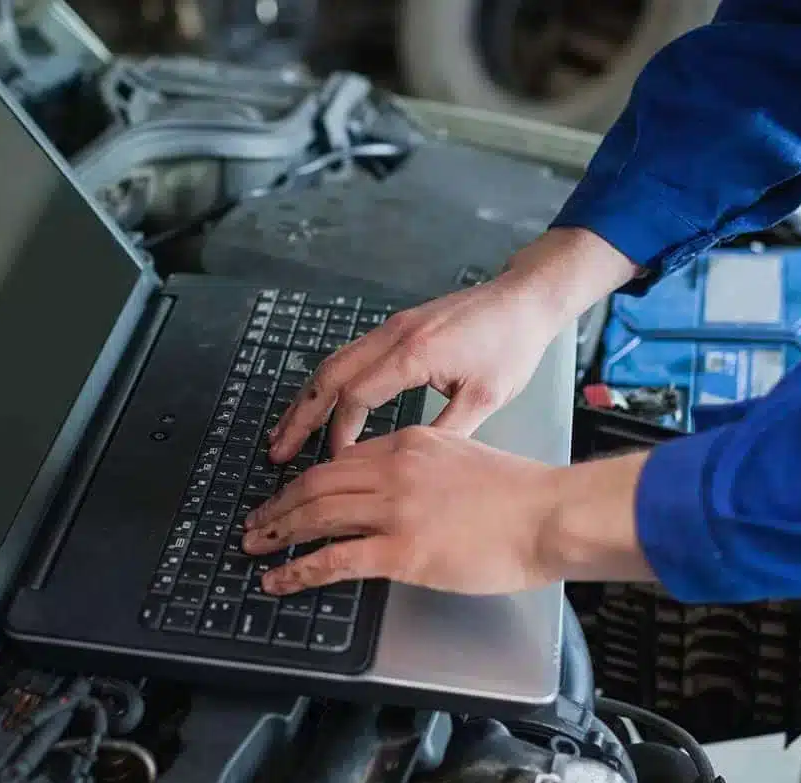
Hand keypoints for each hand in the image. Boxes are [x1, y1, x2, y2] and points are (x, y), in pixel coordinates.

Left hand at [244, 426, 567, 594]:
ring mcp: (394, 510)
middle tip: (256, 521)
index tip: (290, 494)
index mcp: (408, 443)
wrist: (548, 514)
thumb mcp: (463, 455)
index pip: (341, 460)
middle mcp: (392, 470)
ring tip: (255, 546)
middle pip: (316, 483)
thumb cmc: (520, 494)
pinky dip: (297, 570)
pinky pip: (333, 559)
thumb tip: (398, 487)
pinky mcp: (401, 551)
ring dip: (278, 532)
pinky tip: (279, 580)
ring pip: (316, 516)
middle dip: (279, 504)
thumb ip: (424, 465)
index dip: (307, 480)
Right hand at [267, 228, 637, 462]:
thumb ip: (446, 431)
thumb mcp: (486, 397)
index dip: (339, 434)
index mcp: (412, 354)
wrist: (525, 299)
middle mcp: (392, 336)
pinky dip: (328, 383)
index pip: (355, 397)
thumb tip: (407, 466)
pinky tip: (320, 404)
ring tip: (284, 432)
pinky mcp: (397, 328)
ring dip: (307, 399)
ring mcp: (391, 328)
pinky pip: (350, 356)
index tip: (333, 465)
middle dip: (300, 416)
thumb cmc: (511, 346)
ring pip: (333, 363)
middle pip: (328, 377)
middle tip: (275, 451)